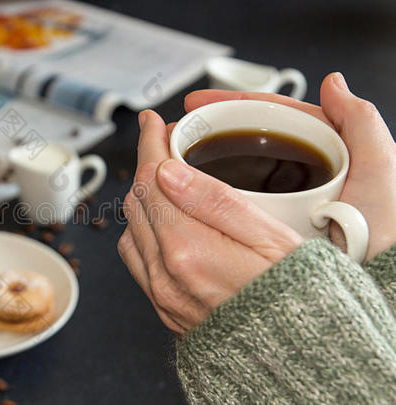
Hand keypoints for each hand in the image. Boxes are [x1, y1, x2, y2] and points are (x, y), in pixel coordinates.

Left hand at [117, 110, 302, 333]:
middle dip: (147, 165)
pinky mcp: (163, 307)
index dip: (149, 144)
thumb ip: (212, 201)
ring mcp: (161, 294)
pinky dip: (141, 231)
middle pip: (137, 201)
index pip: (152, 181)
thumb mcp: (268, 237)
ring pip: (130, 228)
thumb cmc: (294, 293)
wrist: (294, 352)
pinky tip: (163, 223)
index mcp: (189, 249)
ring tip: (167, 180)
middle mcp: (165, 274)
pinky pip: (135, 259)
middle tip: (167, 144)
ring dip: (143, 197)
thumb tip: (166, 171)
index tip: (152, 122)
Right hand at [180, 72, 395, 260]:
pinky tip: (191, 194)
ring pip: (236, 169)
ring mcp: (281, 194)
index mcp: (318, 146)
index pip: (266, 114)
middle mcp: (295, 168)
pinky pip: (236, 200)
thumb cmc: (382, 231)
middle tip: (177, 130)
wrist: (370, 279)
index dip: (228, 105)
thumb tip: (334, 82)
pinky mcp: (270, 219)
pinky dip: (212, 194)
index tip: (196, 105)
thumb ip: (362, 123)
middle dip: (207, 129)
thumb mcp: (378, 172)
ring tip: (173, 157)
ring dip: (204, 161)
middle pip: (243, 139)